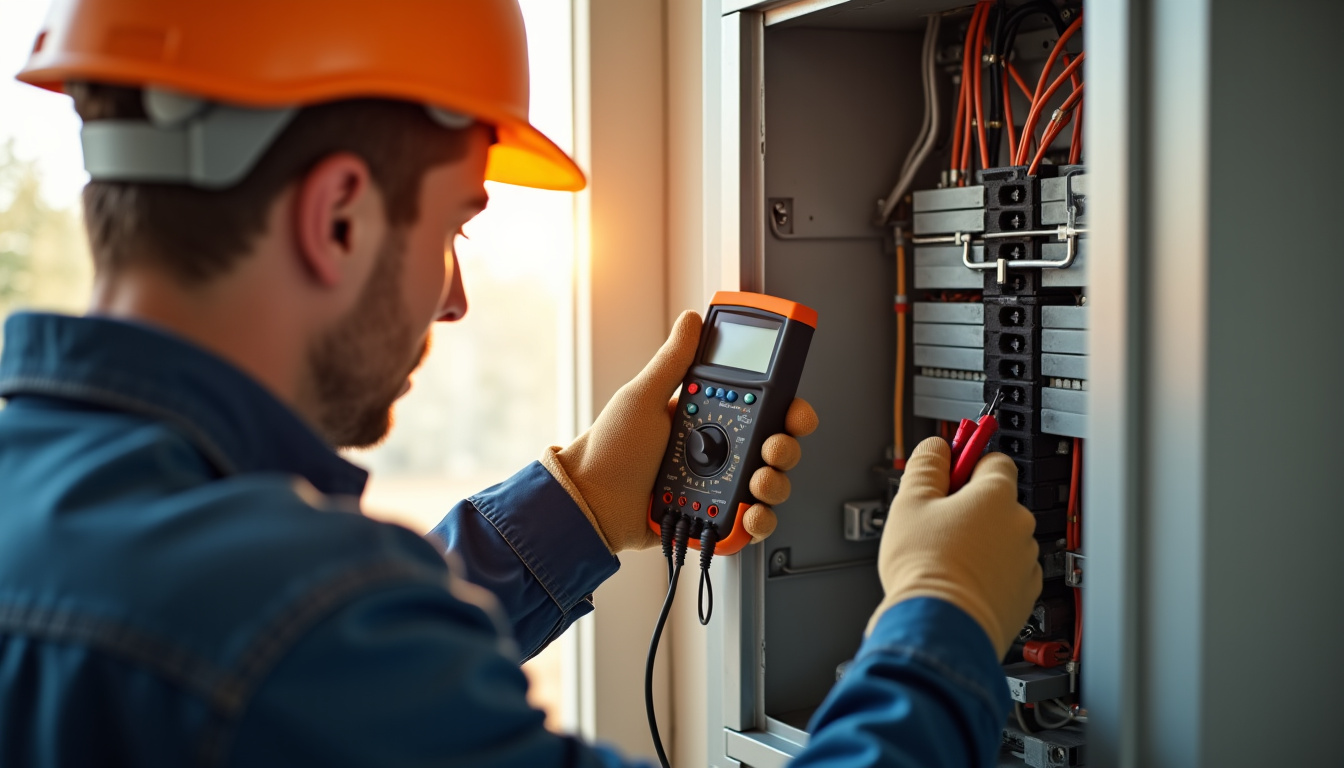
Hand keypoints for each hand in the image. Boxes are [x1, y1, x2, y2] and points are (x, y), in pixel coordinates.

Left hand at [540, 310, 817, 553]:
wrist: (592, 504)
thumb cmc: (610, 450)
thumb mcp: (643, 398)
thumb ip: (673, 362)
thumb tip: (692, 321)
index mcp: (708, 419)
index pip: (763, 409)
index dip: (788, 410)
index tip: (794, 410)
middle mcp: (719, 452)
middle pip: (776, 448)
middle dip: (785, 448)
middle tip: (772, 448)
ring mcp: (719, 488)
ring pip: (771, 485)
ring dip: (775, 484)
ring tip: (755, 483)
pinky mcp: (715, 520)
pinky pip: (752, 522)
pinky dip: (760, 521)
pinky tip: (749, 514)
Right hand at [868, 437, 1040, 657]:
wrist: (941, 626)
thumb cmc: (926, 568)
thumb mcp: (910, 502)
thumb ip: (927, 465)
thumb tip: (936, 447)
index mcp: (996, 495)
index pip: (993, 459)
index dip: (968, 462)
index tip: (952, 468)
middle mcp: (1019, 525)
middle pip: (996, 501)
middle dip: (969, 507)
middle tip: (936, 521)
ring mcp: (1025, 561)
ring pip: (1001, 538)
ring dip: (980, 541)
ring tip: (945, 557)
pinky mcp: (1023, 594)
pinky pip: (1006, 571)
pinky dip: (988, 573)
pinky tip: (960, 579)